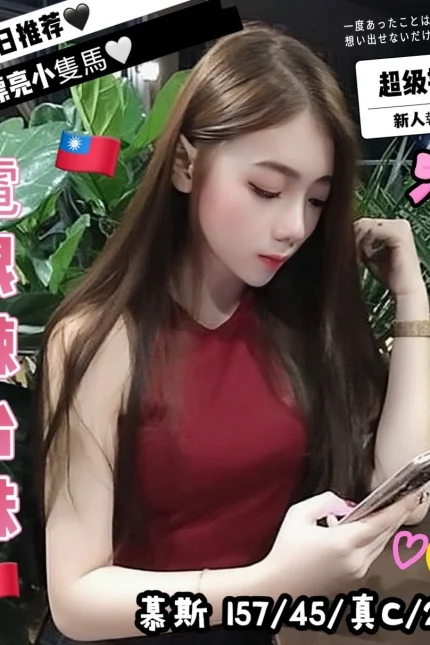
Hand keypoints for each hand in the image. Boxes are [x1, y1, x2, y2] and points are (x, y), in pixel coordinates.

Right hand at [264, 491, 419, 597]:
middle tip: (404, 498)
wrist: (280, 585)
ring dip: (383, 527)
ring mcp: (358, 571)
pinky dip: (371, 539)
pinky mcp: (355, 578)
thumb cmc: (286, 549)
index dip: (398, 508)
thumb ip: (324, 501)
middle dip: (395, 515)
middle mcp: (356, 559)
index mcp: (343, 542)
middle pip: (385, 533)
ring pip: (380, 544)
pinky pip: (371, 554)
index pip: (380, 522)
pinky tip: (358, 529)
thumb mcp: (298, 515)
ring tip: (383, 509)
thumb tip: (343, 503)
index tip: (410, 496)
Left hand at [354, 218, 424, 296]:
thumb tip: (345, 237)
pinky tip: (366, 255)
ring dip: (359, 242)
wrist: (403, 291)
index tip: (350, 251)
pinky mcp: (399, 234)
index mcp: (393, 228)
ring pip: (367, 225)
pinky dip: (365, 243)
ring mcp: (400, 227)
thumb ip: (361, 244)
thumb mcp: (370, 256)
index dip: (354, 235)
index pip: (365, 223)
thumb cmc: (389, 276)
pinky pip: (373, 231)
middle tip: (356, 256)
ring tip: (360, 257)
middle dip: (355, 238)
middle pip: (364, 222)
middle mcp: (399, 225)